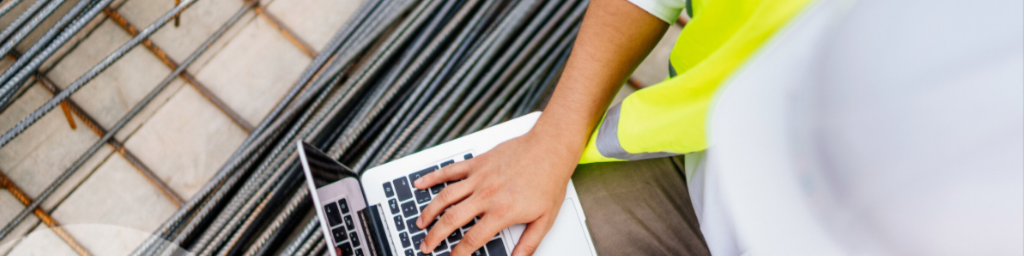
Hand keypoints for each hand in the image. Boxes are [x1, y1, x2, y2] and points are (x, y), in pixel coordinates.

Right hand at [412, 131, 578, 255]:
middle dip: (435, 236)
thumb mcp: (544, 219)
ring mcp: (479, 177)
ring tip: (420, 223)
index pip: (472, 239)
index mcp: (501, 212)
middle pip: (451, 220)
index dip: (459, 253)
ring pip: (445, 197)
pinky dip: (433, 177)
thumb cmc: (549, 180)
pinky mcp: (477, 162)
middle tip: (426, 245)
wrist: (550, 148)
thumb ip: (529, 244)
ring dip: (429, 211)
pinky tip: (420, 184)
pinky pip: (450, 170)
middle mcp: (486, 195)